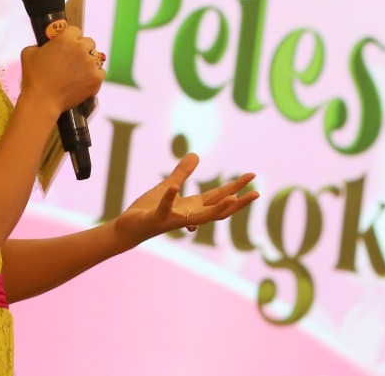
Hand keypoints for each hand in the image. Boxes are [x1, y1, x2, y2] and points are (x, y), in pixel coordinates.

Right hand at [19, 27, 105, 115]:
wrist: (42, 101)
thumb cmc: (34, 78)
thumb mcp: (29, 53)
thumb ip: (40, 45)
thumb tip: (45, 46)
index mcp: (65, 38)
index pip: (76, 31)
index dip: (72, 39)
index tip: (68, 47)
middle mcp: (80, 47)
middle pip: (89, 43)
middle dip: (82, 49)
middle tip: (73, 61)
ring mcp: (90, 63)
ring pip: (96, 58)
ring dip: (88, 63)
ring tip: (78, 73)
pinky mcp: (96, 77)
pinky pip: (100, 72)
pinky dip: (94, 76)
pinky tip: (84, 81)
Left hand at [115, 154, 258, 248]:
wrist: (128, 228)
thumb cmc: (149, 210)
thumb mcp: (168, 186)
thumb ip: (182, 173)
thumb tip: (196, 154)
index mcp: (192, 206)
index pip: (219, 197)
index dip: (236, 187)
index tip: (252, 176)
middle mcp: (188, 215)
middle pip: (218, 209)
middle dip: (238, 202)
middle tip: (256, 193)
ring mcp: (174, 219)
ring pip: (200, 217)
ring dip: (217, 209)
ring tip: (232, 197)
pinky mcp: (156, 219)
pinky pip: (164, 209)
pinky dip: (169, 198)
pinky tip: (173, 188)